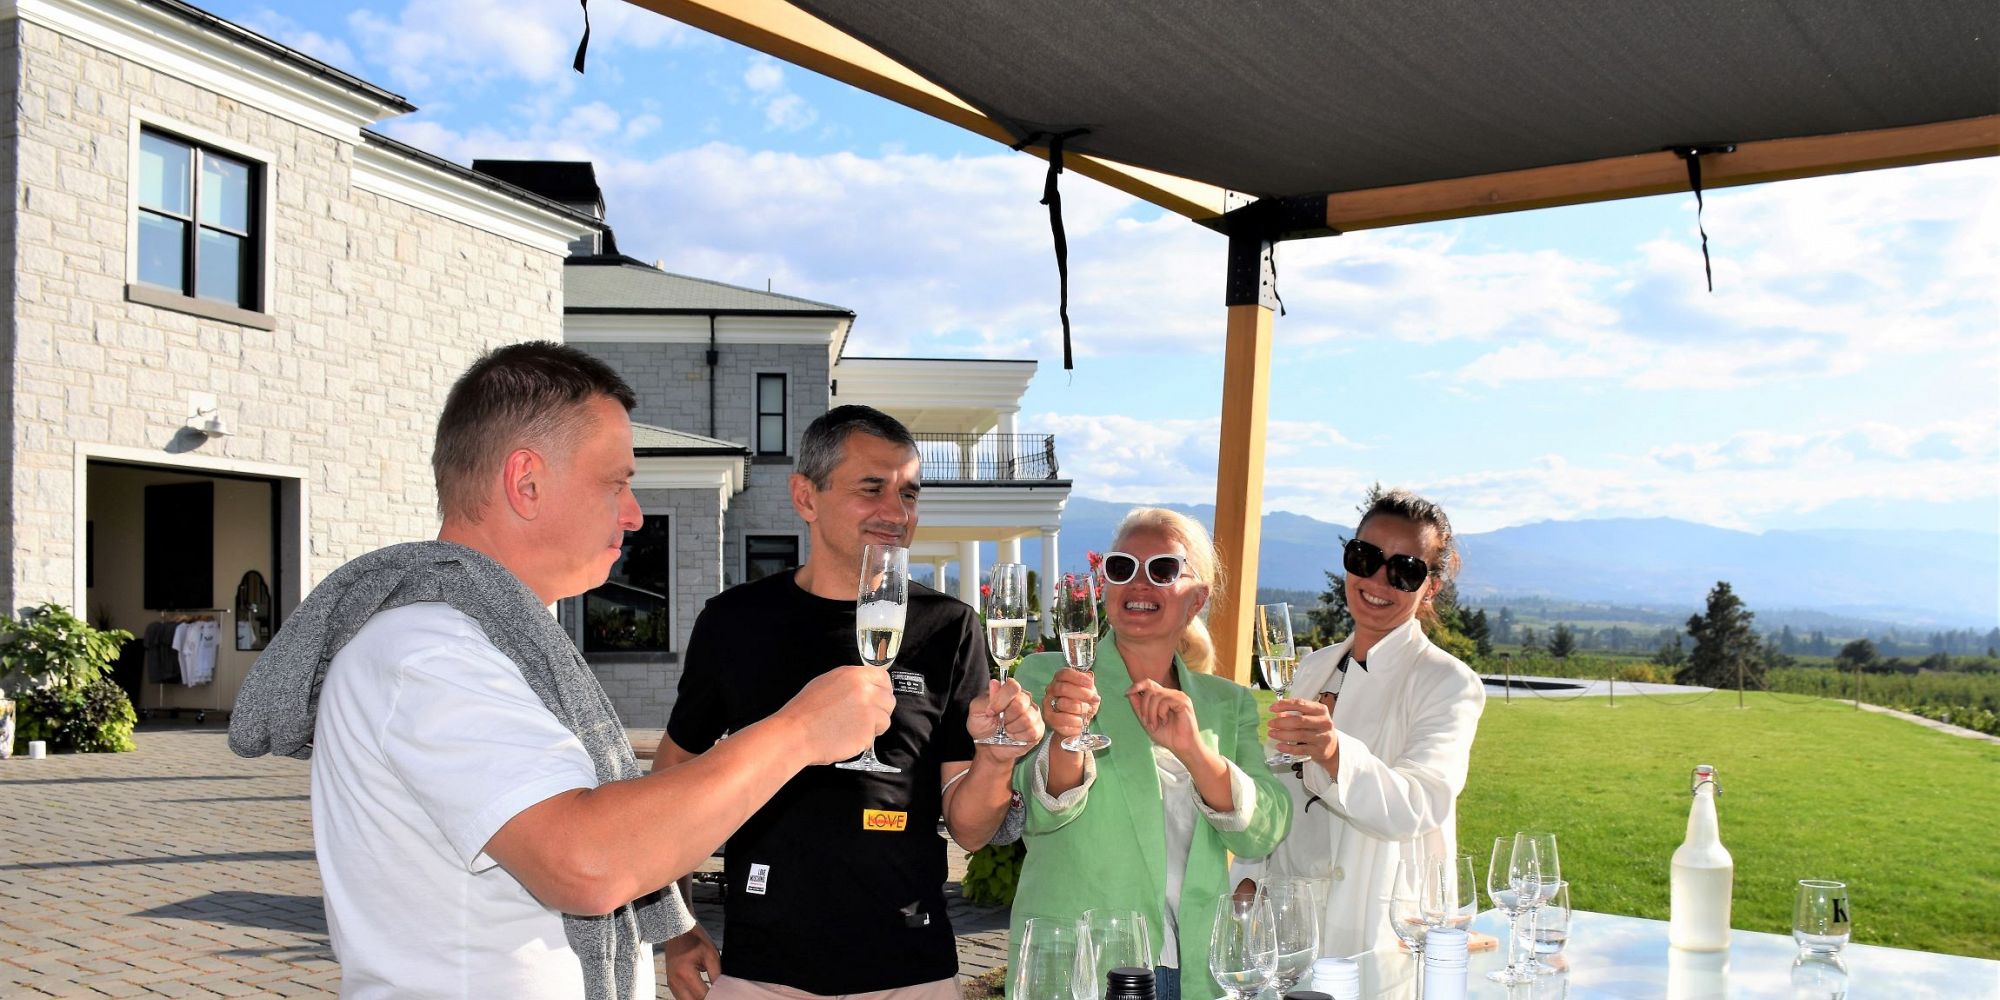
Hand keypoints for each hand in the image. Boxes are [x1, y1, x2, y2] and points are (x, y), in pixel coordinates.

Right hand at [662, 924, 720, 999]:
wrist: (677, 931)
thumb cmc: (694, 939)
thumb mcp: (711, 955)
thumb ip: (717, 974)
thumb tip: (723, 989)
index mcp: (686, 974)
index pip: (703, 996)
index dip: (715, 997)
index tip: (723, 995)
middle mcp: (675, 982)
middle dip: (706, 999)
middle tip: (717, 995)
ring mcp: (671, 983)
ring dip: (698, 999)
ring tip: (710, 994)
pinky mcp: (670, 983)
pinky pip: (681, 997)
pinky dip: (691, 998)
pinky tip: (701, 994)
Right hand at [779, 665, 894, 764]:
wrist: (796, 734)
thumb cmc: (805, 710)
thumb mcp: (827, 682)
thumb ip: (851, 682)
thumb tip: (866, 685)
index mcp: (855, 676)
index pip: (883, 678)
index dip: (882, 688)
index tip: (878, 695)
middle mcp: (865, 692)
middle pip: (889, 700)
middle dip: (880, 709)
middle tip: (864, 716)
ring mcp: (868, 714)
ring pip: (885, 720)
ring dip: (874, 726)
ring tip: (853, 728)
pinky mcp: (867, 734)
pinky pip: (873, 736)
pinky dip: (863, 739)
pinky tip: (846, 737)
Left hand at [968, 678, 1042, 759]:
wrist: (988, 747)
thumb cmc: (983, 726)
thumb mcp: (977, 711)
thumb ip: (987, 698)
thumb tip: (995, 683)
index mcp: (1009, 691)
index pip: (1013, 686)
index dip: (1001, 699)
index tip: (990, 711)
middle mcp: (1024, 699)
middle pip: (1021, 703)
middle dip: (1006, 717)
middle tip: (999, 723)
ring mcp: (1033, 713)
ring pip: (1027, 719)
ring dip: (1012, 728)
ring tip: (1005, 730)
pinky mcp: (1038, 729)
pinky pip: (1032, 732)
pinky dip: (1019, 737)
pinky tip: (1013, 736)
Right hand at [1040, 667, 1101, 742]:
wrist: (1076, 723)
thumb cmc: (1082, 704)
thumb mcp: (1089, 693)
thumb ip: (1089, 685)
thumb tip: (1089, 678)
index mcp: (1060, 679)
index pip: (1065, 673)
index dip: (1078, 677)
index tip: (1090, 683)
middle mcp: (1052, 689)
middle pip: (1063, 688)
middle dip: (1082, 693)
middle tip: (1094, 699)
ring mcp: (1048, 703)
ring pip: (1063, 704)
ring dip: (1079, 708)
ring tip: (1086, 711)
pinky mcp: (1049, 718)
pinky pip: (1061, 719)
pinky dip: (1074, 721)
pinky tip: (1080, 721)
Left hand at [1126, 679, 1201, 759]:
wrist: (1181, 747)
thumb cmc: (1167, 735)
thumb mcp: (1147, 720)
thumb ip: (1138, 707)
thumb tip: (1129, 692)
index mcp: (1164, 696)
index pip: (1149, 683)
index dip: (1137, 685)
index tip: (1127, 693)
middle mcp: (1172, 693)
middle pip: (1150, 690)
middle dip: (1144, 707)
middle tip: (1146, 722)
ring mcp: (1179, 696)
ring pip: (1156, 696)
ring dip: (1151, 713)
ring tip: (1155, 725)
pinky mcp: (1184, 702)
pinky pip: (1165, 701)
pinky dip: (1161, 713)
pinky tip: (1165, 721)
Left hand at [1267, 696, 1337, 769]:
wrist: (1333, 747)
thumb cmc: (1318, 728)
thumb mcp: (1310, 717)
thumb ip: (1295, 713)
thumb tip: (1279, 714)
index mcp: (1321, 710)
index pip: (1301, 704)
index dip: (1285, 705)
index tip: (1272, 708)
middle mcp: (1324, 722)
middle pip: (1300, 721)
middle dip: (1282, 722)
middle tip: (1271, 723)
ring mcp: (1323, 737)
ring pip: (1300, 735)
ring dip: (1283, 734)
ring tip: (1272, 733)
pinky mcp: (1319, 750)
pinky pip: (1301, 749)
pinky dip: (1288, 748)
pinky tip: (1279, 746)